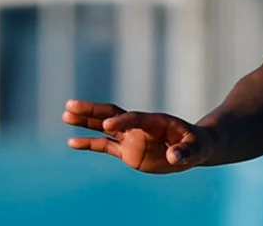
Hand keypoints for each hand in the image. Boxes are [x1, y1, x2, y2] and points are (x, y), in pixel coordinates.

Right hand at [62, 99, 213, 173]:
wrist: (192, 148)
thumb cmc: (197, 145)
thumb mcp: (196, 148)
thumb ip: (185, 151)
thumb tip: (174, 157)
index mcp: (156, 121)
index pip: (135, 118)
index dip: (122, 121)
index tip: (107, 125)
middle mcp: (140, 127)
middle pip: (113, 115)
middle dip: (93, 111)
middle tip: (70, 105)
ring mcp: (131, 138)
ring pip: (104, 128)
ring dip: (86, 122)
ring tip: (65, 115)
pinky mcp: (126, 151)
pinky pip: (105, 146)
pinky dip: (89, 144)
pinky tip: (71, 142)